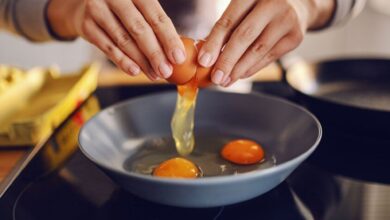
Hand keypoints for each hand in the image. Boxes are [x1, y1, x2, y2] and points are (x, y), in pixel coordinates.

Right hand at [47, 0, 185, 79]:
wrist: (85, 6)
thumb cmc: (123, 9)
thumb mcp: (139, 8)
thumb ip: (155, 25)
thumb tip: (176, 54)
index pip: (156, 16)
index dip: (169, 39)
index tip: (178, 58)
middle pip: (139, 29)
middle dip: (155, 54)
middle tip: (166, 71)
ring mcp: (98, 9)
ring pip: (124, 40)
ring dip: (141, 61)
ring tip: (154, 75)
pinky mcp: (86, 25)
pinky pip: (108, 47)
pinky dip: (122, 61)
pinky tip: (135, 71)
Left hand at [198, 0, 334, 86]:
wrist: (298, 4)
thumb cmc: (261, 6)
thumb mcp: (244, 6)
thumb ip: (227, 25)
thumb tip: (207, 55)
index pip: (229, 21)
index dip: (214, 42)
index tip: (203, 61)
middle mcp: (272, 3)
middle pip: (244, 36)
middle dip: (227, 60)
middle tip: (215, 77)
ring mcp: (286, 20)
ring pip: (258, 50)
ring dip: (238, 69)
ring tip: (225, 81)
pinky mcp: (295, 37)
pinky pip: (269, 57)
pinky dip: (252, 68)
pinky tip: (239, 75)